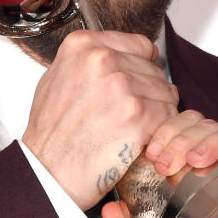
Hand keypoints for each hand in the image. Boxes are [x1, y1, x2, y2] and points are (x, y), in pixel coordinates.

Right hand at [22, 29, 177, 209]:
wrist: (49, 172)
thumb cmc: (50, 134)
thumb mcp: (56, 79)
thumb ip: (87, 61)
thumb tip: (116, 55)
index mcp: (82, 46)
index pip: (139, 44)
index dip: (140, 67)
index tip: (134, 83)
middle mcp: (102, 59)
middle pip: (154, 70)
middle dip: (148, 93)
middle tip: (127, 116)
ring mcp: (121, 85)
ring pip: (165, 92)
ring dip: (155, 112)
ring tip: (130, 129)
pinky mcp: (137, 114)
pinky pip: (168, 114)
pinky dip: (159, 130)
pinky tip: (138, 139)